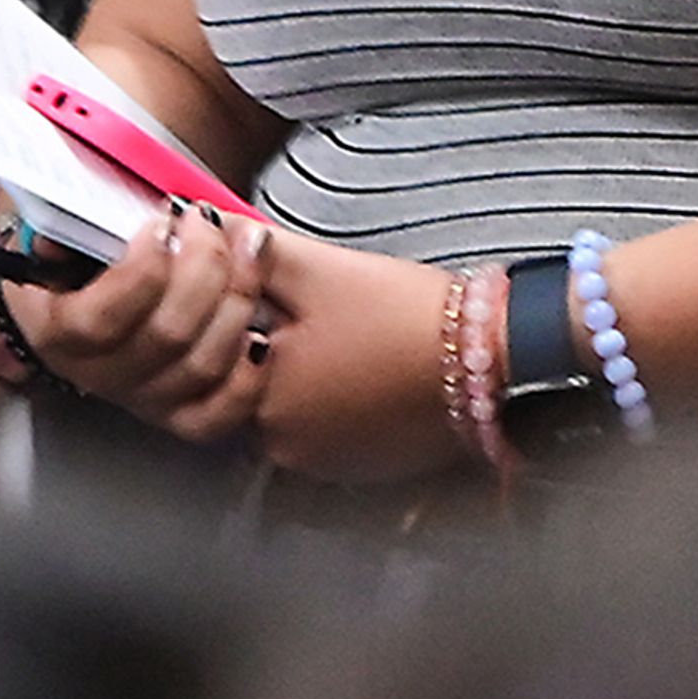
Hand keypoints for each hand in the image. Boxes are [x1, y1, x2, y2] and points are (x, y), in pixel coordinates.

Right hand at [13, 200, 273, 445]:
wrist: (98, 286)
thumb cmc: (82, 253)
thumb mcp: (64, 227)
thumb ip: (74, 222)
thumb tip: (76, 223)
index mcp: (56, 330)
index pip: (97, 321)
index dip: (142, 270)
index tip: (163, 223)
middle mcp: (97, 372)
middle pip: (166, 335)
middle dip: (205, 264)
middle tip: (208, 221)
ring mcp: (142, 396)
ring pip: (202, 364)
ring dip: (238, 295)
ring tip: (247, 246)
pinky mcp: (185, 411)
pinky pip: (226, 406)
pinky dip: (250, 367)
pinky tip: (257, 324)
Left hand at [245, 231, 463, 488]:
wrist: (486, 362)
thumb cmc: (403, 316)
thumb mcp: (324, 272)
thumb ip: (257, 254)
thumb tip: (211, 229)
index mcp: (259, 396)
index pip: (220, 356)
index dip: (250, 317)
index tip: (286, 298)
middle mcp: (280, 445)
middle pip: (253, 386)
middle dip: (278, 347)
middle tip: (324, 314)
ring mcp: (322, 464)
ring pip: (292, 410)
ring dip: (308, 378)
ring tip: (351, 338)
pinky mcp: (360, 469)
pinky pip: (329, 433)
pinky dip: (340, 403)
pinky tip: (370, 369)